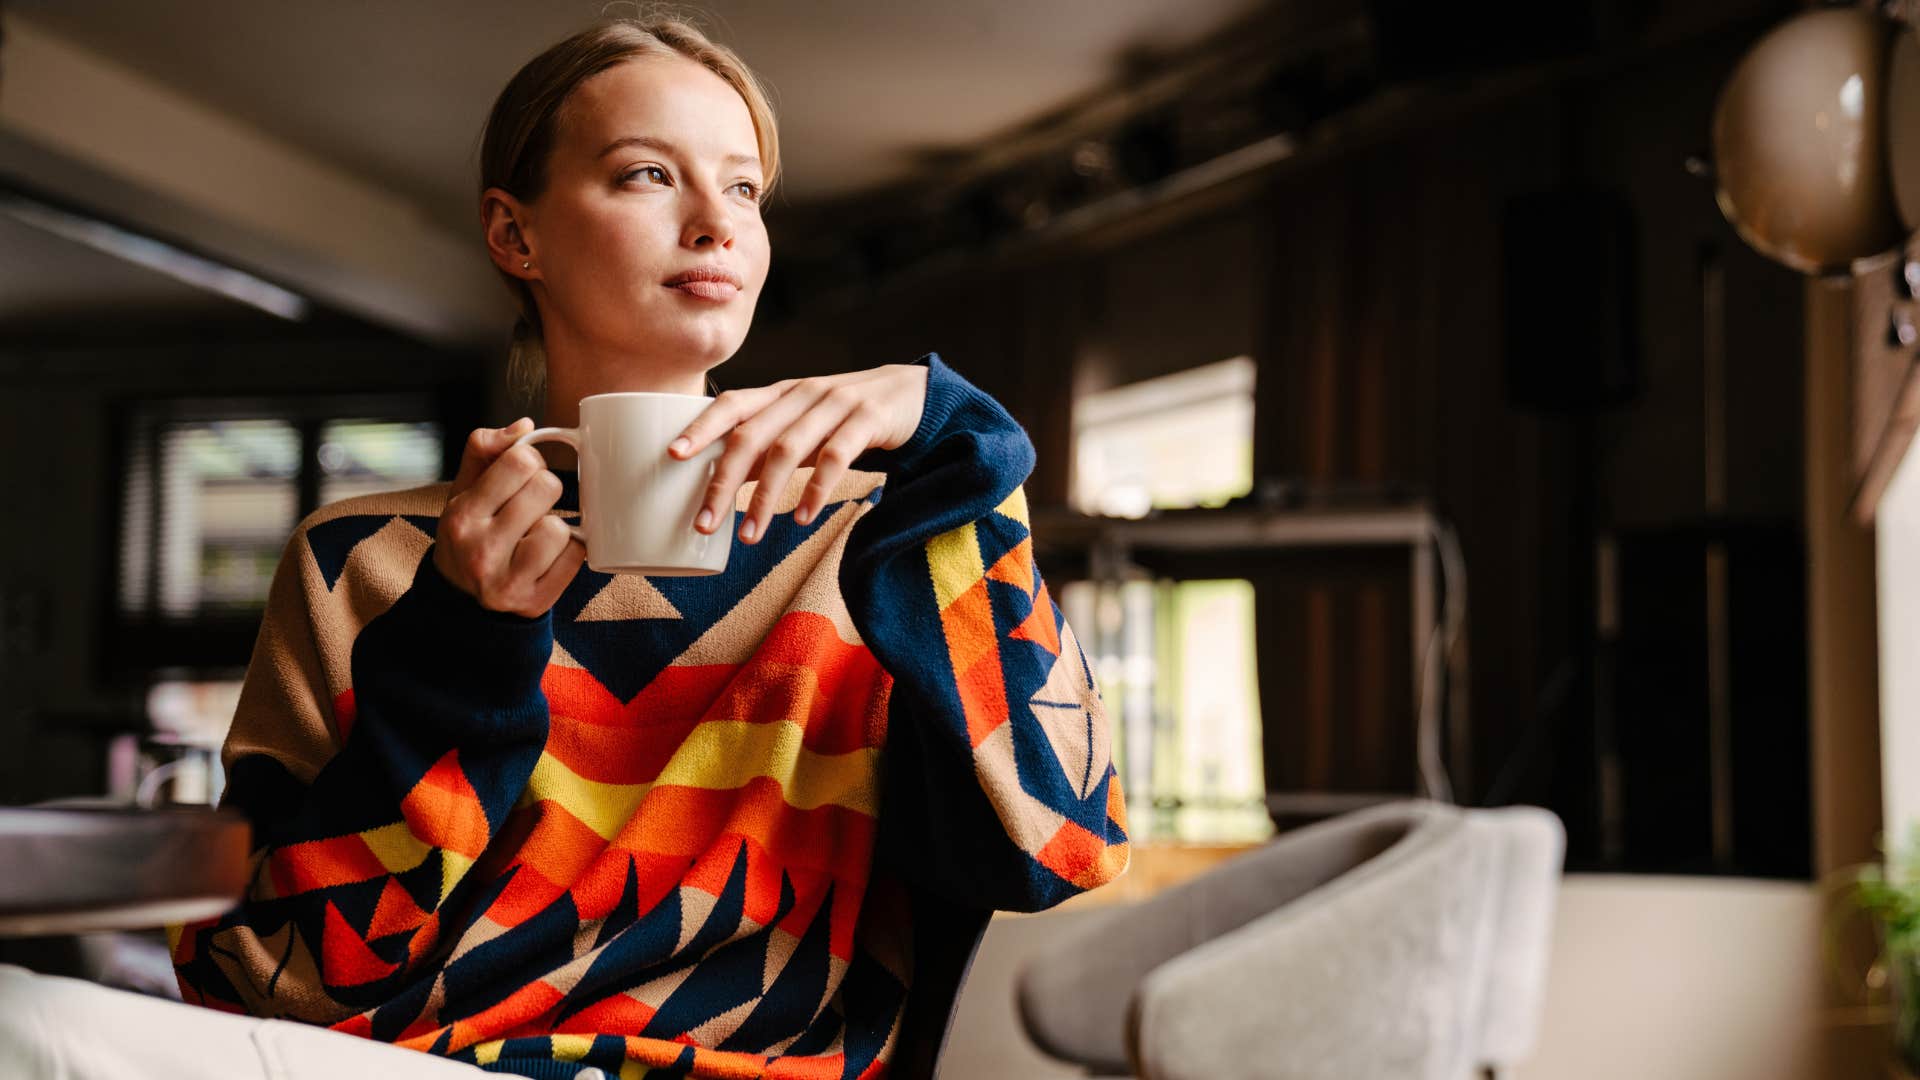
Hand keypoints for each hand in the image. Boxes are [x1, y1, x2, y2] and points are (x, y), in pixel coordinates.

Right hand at [432, 418, 586, 615]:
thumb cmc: (468, 536)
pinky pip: (576, 557)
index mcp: (463, 516)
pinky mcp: (536, 601)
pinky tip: (548, 556)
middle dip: (544, 489)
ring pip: (561, 526)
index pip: (519, 461)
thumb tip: (524, 425)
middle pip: (547, 487)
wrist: (462, 603)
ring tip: (535, 534)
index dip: (529, 461)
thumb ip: (484, 451)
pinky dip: (568, 551)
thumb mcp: (462, 492)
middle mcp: (482, 550)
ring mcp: (509, 580)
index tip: (521, 475)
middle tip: (529, 506)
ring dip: (555, 524)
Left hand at [669, 364, 929, 542]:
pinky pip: (836, 457)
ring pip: (788, 451)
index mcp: (781, 394)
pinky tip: (801, 518)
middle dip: (723, 482)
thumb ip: (767, 446)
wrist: (912, 393)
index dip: (701, 427)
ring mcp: (835, 404)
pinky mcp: (867, 420)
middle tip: (704, 524)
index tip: (672, 456)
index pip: (732, 404)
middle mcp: (802, 394)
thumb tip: (721, 480)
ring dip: (764, 498)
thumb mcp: (803, 424)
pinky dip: (815, 490)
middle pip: (751, 436)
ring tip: (749, 536)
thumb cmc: (846, 415)